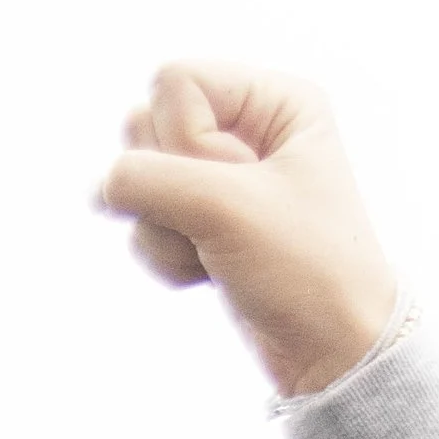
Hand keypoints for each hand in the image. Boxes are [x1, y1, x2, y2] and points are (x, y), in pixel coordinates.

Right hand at [97, 64, 396, 397]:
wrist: (335, 358)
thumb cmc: (307, 272)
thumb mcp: (223, 207)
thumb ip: (145, 178)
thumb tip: (103, 188)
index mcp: (277, 100)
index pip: (175, 80)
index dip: (189, 140)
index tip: (240, 185)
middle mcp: (250, 128)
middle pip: (147, 123)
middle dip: (175, 186)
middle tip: (233, 223)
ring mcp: (223, 179)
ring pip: (139, 176)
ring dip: (168, 227)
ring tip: (222, 254)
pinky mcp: (205, 224)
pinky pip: (145, 221)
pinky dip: (168, 255)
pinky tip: (211, 274)